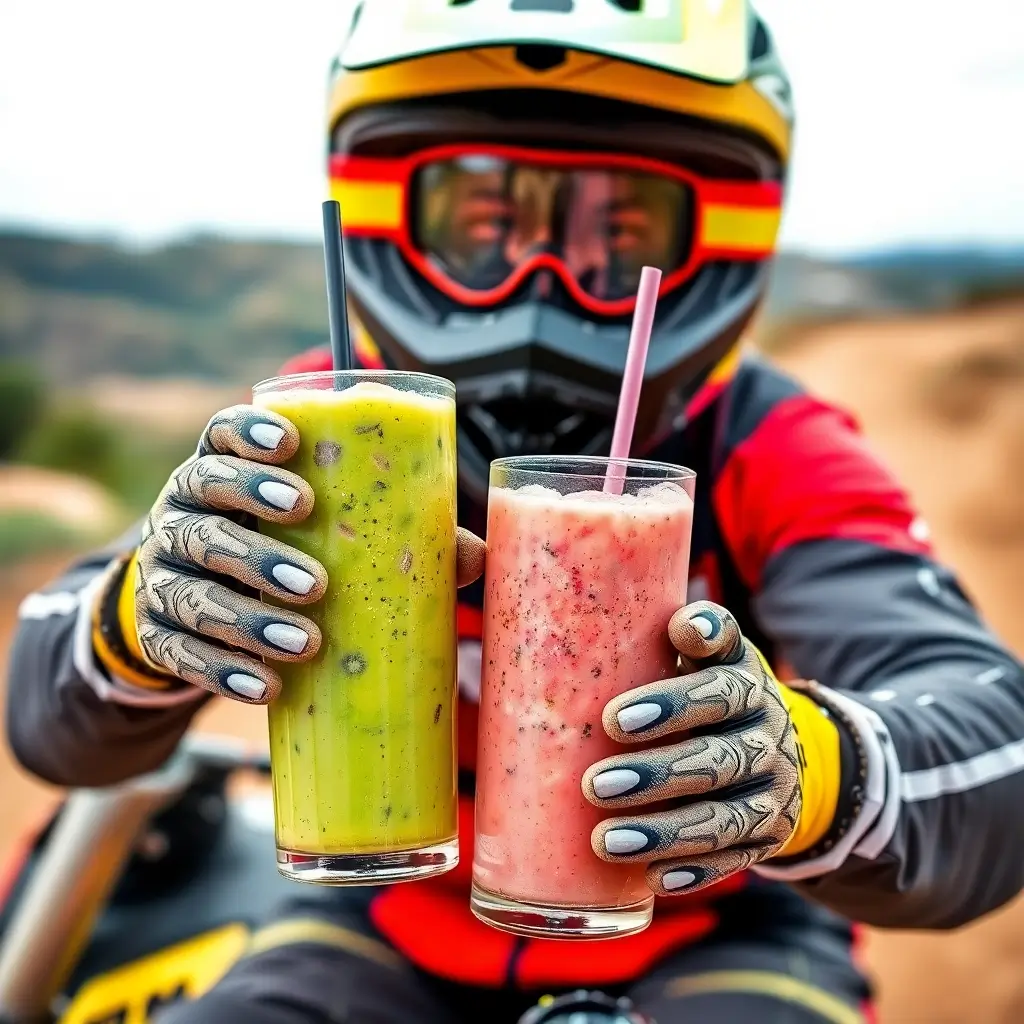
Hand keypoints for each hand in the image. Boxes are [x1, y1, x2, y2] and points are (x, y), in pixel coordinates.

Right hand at [102, 405, 485, 704]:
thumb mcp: (320, 532)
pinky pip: (178, 651)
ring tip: (305, 641)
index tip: (291, 444)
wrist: (200, 608)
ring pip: (193, 586)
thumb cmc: (281, 551)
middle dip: (259, 542)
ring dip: (248, 618)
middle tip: (316, 581)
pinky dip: (222, 670)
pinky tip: (266, 687)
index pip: (220, 433)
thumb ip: (389, 534)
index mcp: (226, 471)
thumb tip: (472, 557)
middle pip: (203, 507)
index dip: (248, 434)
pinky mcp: (156, 632)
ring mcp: (162, 571)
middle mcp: (184, 511)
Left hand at [582, 601, 839, 896]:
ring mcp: (772, 789)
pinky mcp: (769, 835)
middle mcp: (767, 735)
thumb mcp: (705, 655)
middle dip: (655, 774)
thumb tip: (647, 615)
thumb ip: (683, 635)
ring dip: (663, 831)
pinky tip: (653, 878)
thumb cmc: (709, 689)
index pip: (719, 688)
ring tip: (606, 840)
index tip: (614, 718)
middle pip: (716, 759)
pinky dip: (694, 870)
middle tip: (594, 784)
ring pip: (724, 817)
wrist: (781, 743)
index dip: (672, 703)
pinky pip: (734, 858)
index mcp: (745, 681)